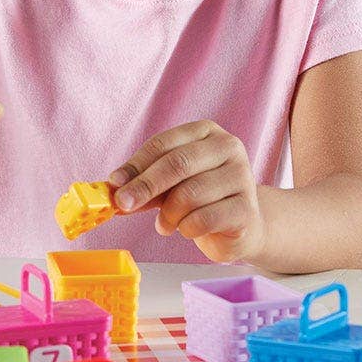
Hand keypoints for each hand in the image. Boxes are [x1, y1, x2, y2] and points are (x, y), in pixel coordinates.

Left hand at [106, 120, 264, 263]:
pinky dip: (186, 228)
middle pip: (177, 164)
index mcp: (206, 132)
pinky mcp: (247, 209)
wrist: (242, 225)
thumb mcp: (168, 184)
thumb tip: (114, 187)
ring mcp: (242, 177)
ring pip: (189, 194)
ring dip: (169, 215)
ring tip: (166, 224)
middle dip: (145, 186)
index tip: (114, 184)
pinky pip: (203, 219)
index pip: (163, 143)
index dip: (136, 165)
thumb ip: (144, 182)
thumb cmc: (201, 198)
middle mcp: (228, 147)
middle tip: (124, 204)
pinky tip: (188, 229)